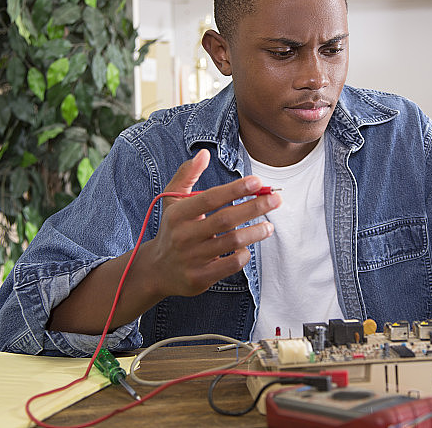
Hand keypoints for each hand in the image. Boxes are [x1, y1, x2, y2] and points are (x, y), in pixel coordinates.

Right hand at [137, 149, 281, 299]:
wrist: (156, 270)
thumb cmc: (172, 229)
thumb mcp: (171, 200)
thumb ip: (186, 175)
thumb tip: (203, 154)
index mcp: (178, 214)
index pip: (210, 198)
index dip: (235, 189)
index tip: (258, 182)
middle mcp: (183, 236)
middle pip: (225, 219)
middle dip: (254, 207)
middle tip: (275, 200)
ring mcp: (191, 258)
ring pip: (231, 242)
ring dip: (255, 232)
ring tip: (269, 226)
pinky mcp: (199, 278)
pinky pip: (229, 265)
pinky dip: (243, 255)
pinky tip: (248, 248)